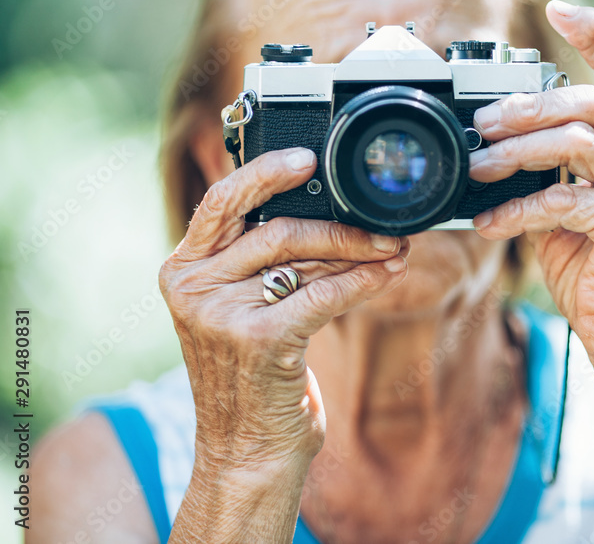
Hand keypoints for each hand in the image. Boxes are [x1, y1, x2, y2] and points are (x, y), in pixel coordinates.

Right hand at [158, 148, 408, 470]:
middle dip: (340, 227)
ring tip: (394, 248)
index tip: (310, 158)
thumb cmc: (253, 377)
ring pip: (303, 257)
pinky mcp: (258, 340)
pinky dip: (363, 280)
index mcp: (183, 271)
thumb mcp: (240, 310)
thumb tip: (328, 214)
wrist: (247, 452)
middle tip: (384, 229)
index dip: (267, 172)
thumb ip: (262, 264)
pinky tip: (387, 273)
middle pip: (277, 228)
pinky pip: (324, 294)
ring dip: (360, 251)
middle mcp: (193, 288)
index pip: (222, 202)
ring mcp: (221, 314)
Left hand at [470, 1, 593, 355]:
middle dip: (527, 106)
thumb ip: (549, 170)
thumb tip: (494, 144)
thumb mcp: (567, 208)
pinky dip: (517, 209)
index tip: (559, 9)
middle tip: (482, 124)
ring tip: (477, 167)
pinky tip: (489, 223)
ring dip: (516, 153)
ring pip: (576, 142)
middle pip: (588, 101)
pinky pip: (563, 199)